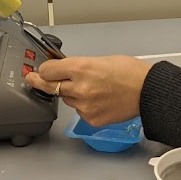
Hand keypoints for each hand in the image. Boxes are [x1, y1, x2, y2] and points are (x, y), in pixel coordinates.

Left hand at [24, 56, 150, 126]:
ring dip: (71, 94)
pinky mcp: (91, 119)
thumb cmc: (129, 72)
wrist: (148, 91)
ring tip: (91, 88)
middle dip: (44, 82)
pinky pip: (79, 111)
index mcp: (82, 67)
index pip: (47, 70)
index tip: (38, 70)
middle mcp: (80, 87)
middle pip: (50, 86)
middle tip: (32, 79)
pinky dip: (84, 106)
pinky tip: (98, 100)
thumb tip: (61, 69)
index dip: (43, 69)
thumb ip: (78, 65)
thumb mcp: (100, 59)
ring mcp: (85, 105)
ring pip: (66, 99)